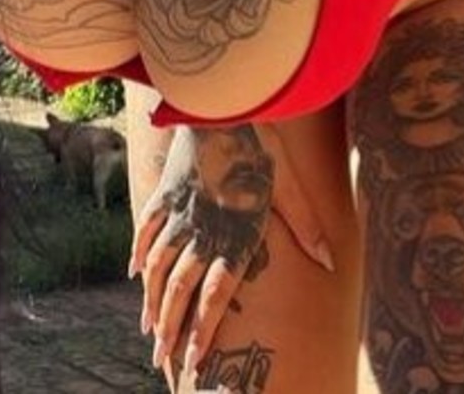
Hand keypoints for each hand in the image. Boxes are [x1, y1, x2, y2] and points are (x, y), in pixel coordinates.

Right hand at [129, 123, 335, 378]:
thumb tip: (330, 262)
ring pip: (156, 266)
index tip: (193, 360)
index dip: (202, 329)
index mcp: (233, 233)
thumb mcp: (288, 181)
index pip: (215, 294)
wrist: (216, 103)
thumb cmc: (258, 140)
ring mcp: (178, 212)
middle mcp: (201, 229)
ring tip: (147, 329)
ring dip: (150, 301)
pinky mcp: (165, 192)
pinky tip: (133, 275)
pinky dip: (137, 255)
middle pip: (179, 289)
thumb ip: (306, 224)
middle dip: (169, 328)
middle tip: (161, 360)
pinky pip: (146, 230)